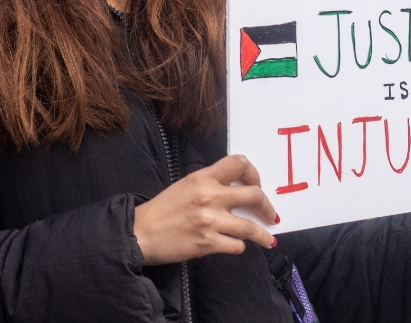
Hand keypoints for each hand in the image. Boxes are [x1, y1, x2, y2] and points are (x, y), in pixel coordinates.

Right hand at [133, 154, 278, 264]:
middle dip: (267, 206)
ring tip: (267, 239)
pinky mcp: (208, 243)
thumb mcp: (186, 186)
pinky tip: (235, 245)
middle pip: (255, 195)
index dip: (254, 174)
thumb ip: (210, 185)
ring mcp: (210, 221)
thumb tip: (238, 193)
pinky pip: (237, 246)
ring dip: (263, 234)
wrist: (141, 233)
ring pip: (251, 227)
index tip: (256, 185)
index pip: (239, 164)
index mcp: (202, 178)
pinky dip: (239, 246)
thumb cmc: (162, 209)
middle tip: (270, 214)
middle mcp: (209, 196)